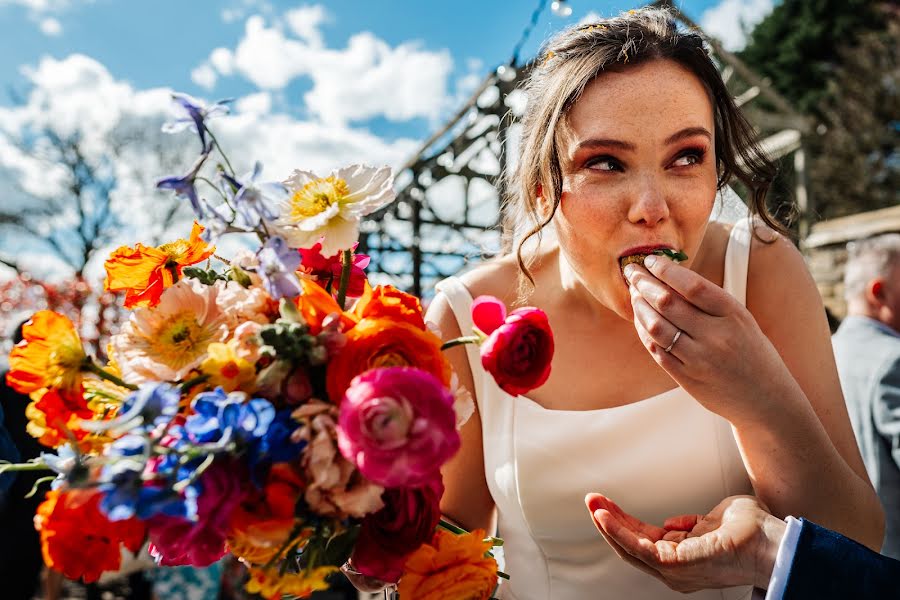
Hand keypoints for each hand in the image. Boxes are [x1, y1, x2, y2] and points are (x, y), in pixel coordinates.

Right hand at [585, 493, 785, 592]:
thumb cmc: (752, 532)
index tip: (607, 504)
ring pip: (629, 547)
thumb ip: (694, 522)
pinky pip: (637, 548)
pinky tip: (604, 516)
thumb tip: (675, 522)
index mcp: (683, 558)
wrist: (770, 540)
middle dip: (608, 521)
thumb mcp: (713, 520)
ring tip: (593, 505)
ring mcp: (674, 570)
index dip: (623, 521)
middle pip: (631, 544)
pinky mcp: (674, 565)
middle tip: (592, 501)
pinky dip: (617, 531)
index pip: (643, 541)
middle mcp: (675, 569)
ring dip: (608, 524)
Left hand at [624, 255, 801, 424]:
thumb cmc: (752, 353)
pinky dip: (643, 331)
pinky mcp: (687, 378)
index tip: (650, 260)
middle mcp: (716, 336)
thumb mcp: (742, 321)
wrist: (766, 400)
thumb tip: (669, 276)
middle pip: (668, 303)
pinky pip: (656, 350)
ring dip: (639, 307)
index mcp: (733, 315)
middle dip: (644, 284)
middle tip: (631, 272)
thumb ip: (710, 302)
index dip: (666, 270)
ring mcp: (700, 359)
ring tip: (633, 294)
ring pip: (656, 327)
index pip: (692, 285)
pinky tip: (639, 319)